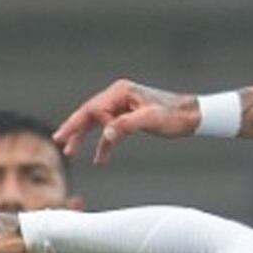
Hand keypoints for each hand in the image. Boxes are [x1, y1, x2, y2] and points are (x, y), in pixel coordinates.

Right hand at [53, 80, 199, 165]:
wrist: (193, 116)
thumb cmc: (175, 115)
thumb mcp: (151, 120)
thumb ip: (126, 125)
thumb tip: (106, 134)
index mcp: (121, 92)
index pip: (95, 109)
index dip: (88, 125)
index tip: (94, 139)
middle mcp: (119, 96)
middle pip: (90, 114)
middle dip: (74, 129)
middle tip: (58, 141)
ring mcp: (123, 107)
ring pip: (97, 123)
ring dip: (85, 138)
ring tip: (70, 152)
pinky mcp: (129, 118)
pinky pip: (111, 132)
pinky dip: (105, 145)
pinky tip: (99, 160)